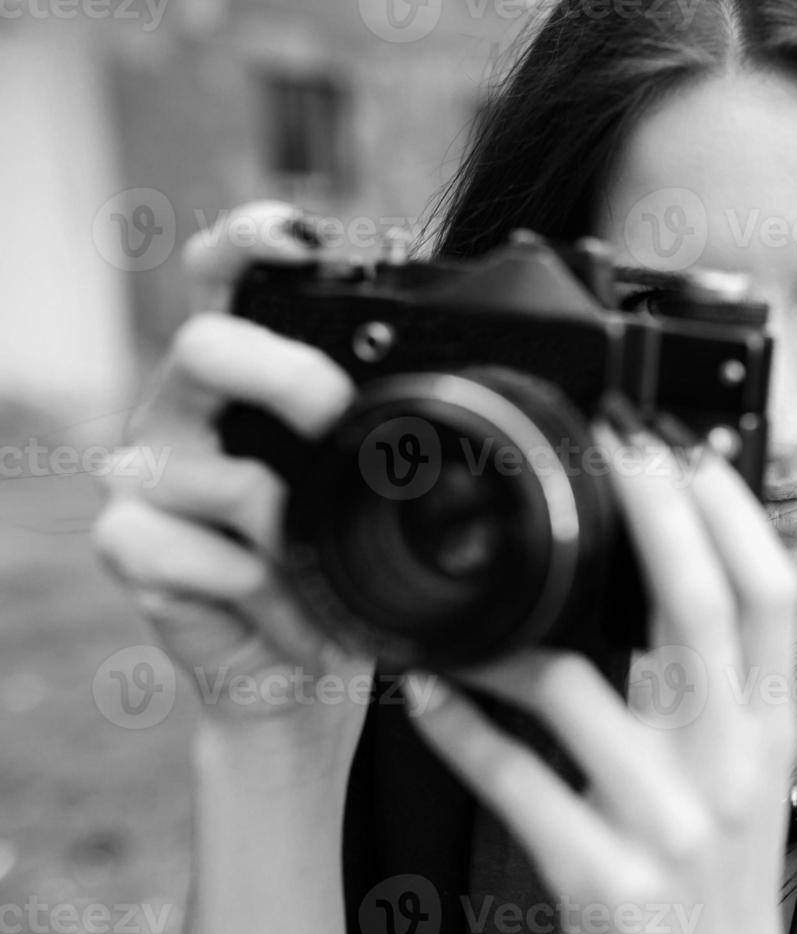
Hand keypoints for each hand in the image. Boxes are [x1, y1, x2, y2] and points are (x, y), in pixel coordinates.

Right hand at [93, 201, 370, 767]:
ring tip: (321, 569)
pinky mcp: (130, 544)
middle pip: (204, 346)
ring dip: (287, 532)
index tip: (299, 239)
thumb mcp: (384, 490)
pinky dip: (262, 595)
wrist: (305, 673)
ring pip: (206, 470)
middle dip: (279, 372)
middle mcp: (188, 407)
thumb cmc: (345, 564)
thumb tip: (508, 393)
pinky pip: (190, 553)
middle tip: (332, 410)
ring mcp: (148, 473)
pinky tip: (288, 617)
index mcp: (247, 373)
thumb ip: (403, 430)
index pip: (226, 281)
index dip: (249, 243)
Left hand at [406, 416, 796, 933]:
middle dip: (655, 512)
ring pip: (574, 688)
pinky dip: (456, 728)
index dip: (731, 511)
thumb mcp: (747, 778)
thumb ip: (722, 688)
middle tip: (609, 447)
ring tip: (468, 609)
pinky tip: (426, 693)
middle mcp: (726, 768)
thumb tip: (675, 581)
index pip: (772, 597)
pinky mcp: (600, 876)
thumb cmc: (719, 882)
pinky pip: (511, 781)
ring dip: (504, 637)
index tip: (684, 450)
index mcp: (768, 733)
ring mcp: (665, 823)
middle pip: (698, 610)